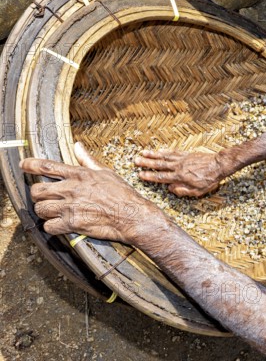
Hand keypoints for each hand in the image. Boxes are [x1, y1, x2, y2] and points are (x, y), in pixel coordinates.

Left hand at [20, 142, 167, 244]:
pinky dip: (52, 227)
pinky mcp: (73, 224)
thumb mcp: (106, 172)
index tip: (24, 165)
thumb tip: (78, 146)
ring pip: (41, 209)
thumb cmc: (123, 194)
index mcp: (79, 175)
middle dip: (37, 195)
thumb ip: (87, 160)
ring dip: (44, 211)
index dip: (30, 165)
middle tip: (44, 197)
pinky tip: (59, 225)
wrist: (132, 215)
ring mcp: (71, 207)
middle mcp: (72, 189)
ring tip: (53, 212)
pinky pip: (49, 226)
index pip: (46, 166)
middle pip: (37, 190)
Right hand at [135, 149, 228, 196]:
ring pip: (164, 157)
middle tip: (136, 161)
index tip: (140, 174)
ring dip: (153, 155)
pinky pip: (173, 152)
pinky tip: (159, 151)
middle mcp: (178, 167)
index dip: (149, 176)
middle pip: (159, 164)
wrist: (219, 165)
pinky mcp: (186, 154)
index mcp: (179, 177)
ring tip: (142, 153)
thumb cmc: (209, 180)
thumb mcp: (197, 191)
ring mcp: (182, 159)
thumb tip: (170, 188)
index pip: (161, 177)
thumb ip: (182, 191)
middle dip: (147, 163)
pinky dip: (165, 151)